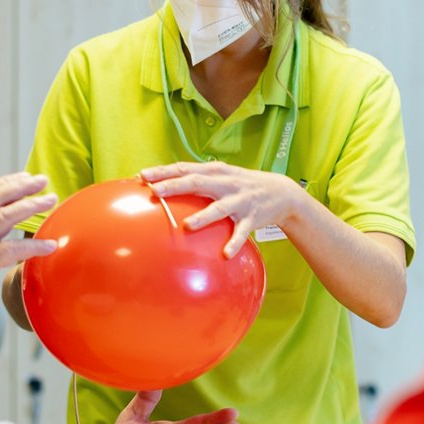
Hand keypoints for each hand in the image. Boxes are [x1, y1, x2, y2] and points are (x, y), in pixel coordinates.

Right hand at [0, 172, 56, 327]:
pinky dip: (34, 245)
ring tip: (50, 201)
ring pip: (5, 216)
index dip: (6, 182)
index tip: (26, 176)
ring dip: (31, 206)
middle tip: (43, 181)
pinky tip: (49, 245)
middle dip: (22, 186)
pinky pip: (13, 248)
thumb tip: (9, 219)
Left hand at [139, 162, 309, 256]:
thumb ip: (196, 178)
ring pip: (219, 208)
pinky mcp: (252, 217)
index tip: (142, 175)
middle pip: (197, 182)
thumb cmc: (241, 185)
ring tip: (187, 225)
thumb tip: (163, 185)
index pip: (184, 168)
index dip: (163, 171)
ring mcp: (240, 200)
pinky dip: (234, 242)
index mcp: (215, 171)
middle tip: (155, 192)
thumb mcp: (220, 176)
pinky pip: (241, 232)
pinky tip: (225, 254)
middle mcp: (226, 183)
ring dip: (203, 217)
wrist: (282, 192)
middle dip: (175, 186)